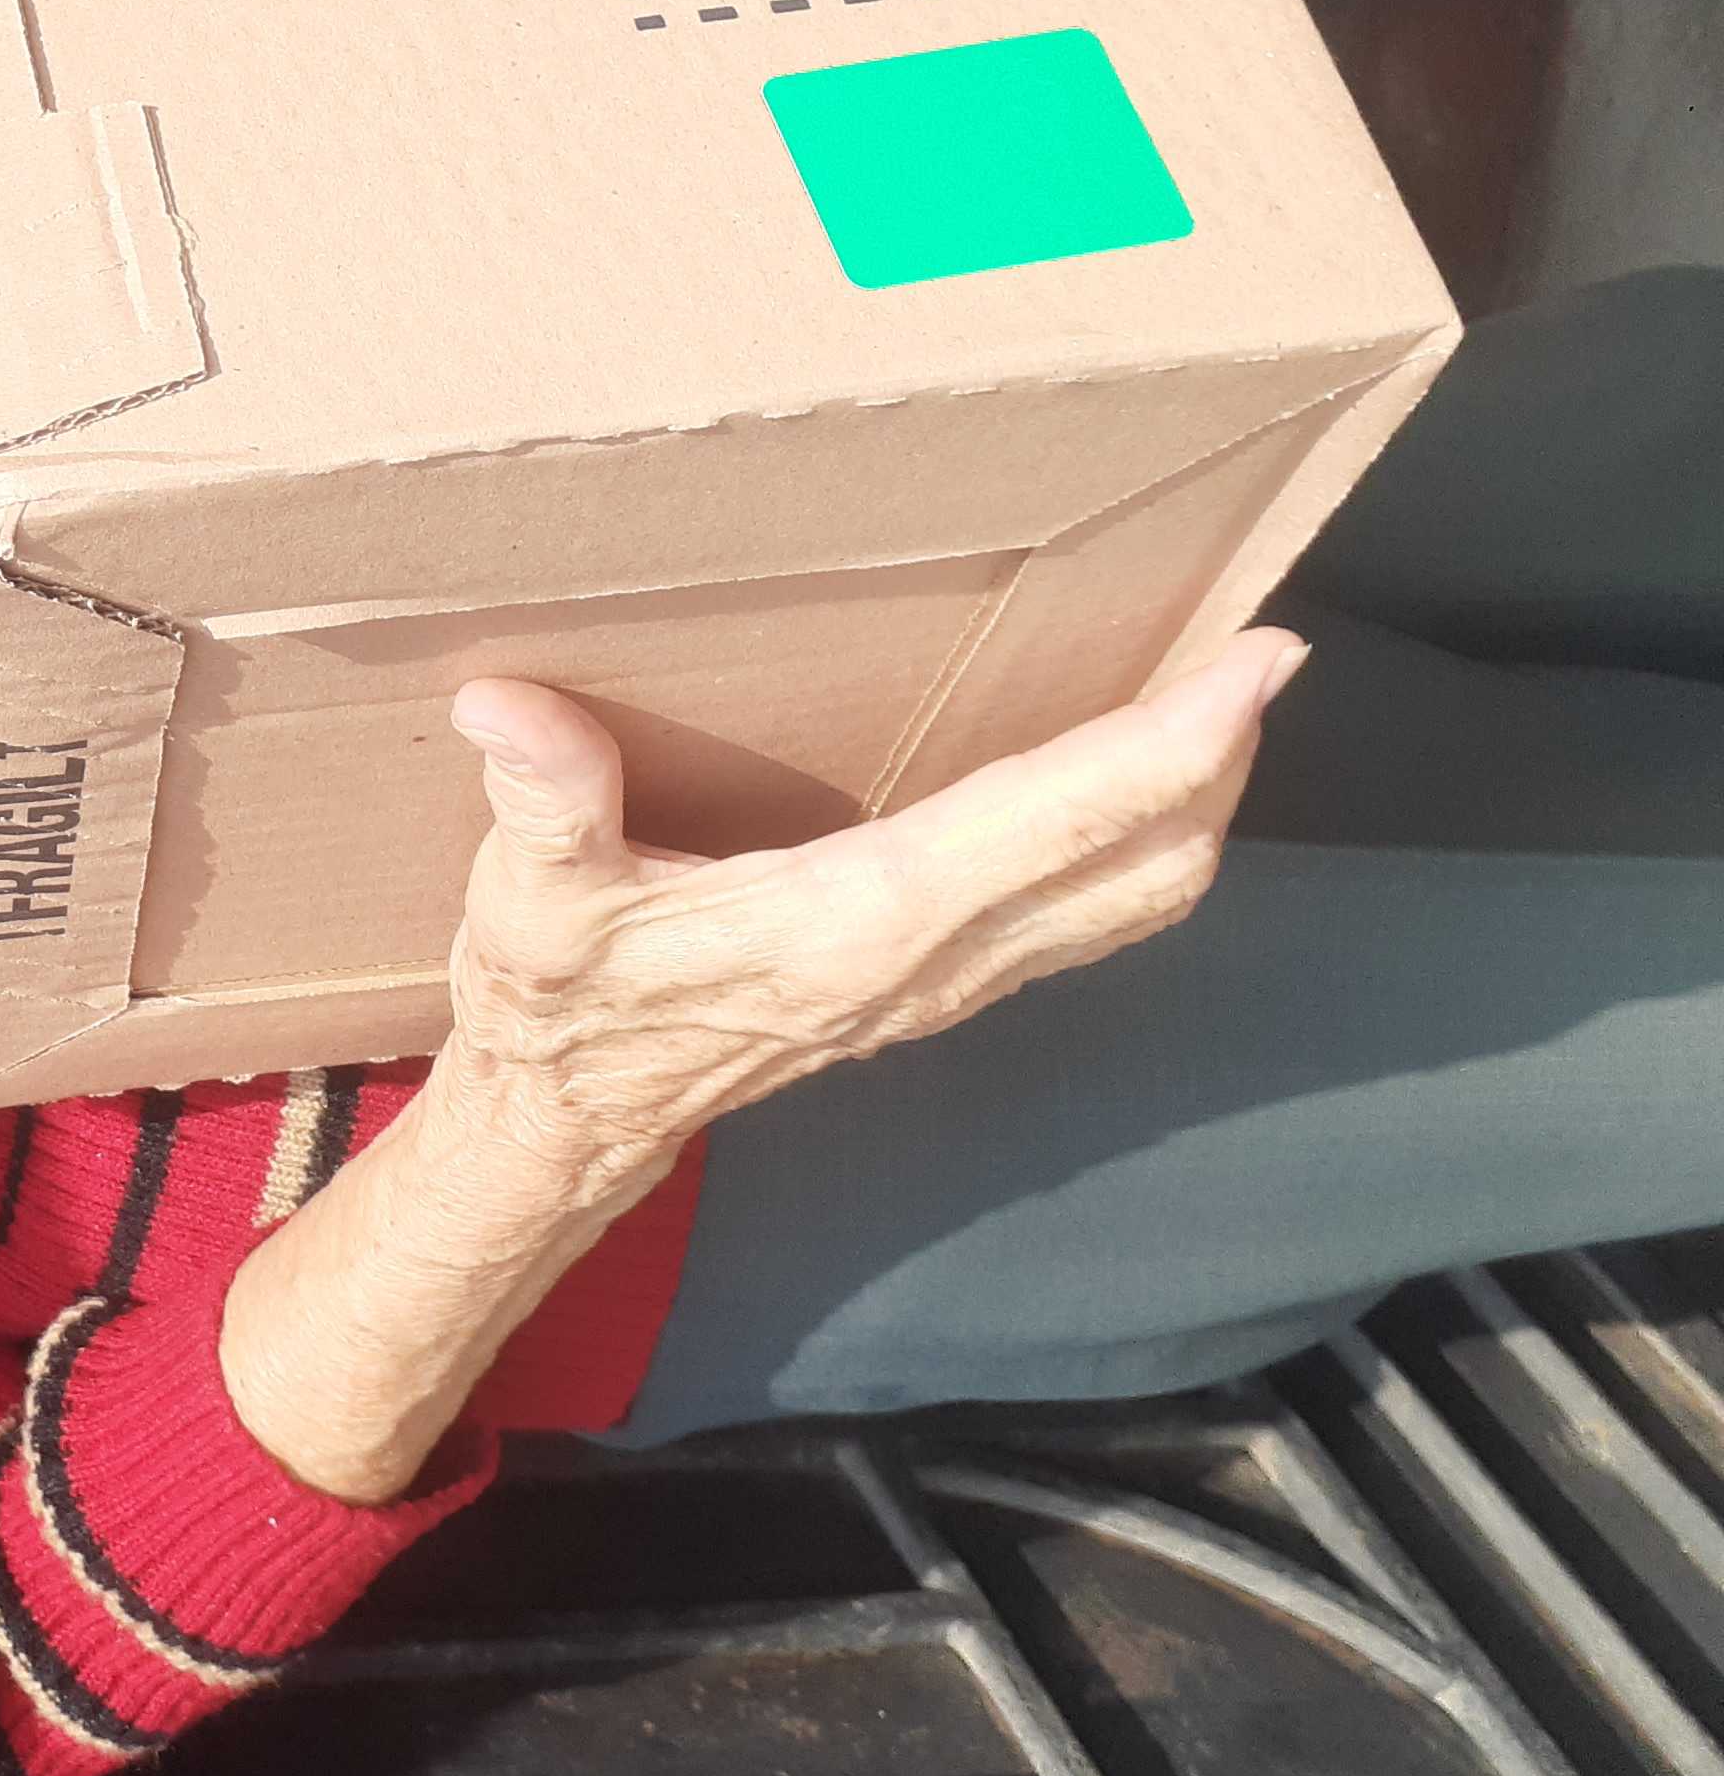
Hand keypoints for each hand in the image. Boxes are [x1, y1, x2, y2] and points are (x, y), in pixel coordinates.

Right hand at [428, 629, 1305, 1203]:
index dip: (1168, 746)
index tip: (1256, 664)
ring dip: (1192, 805)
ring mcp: (946, 984)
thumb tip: (507, 707)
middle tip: (1268, 653)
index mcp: (856, 922)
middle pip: (1142, 868)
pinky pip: (1085, 913)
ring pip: (1132, 899)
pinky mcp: (935, 986)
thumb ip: (541, 798)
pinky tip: (1126, 785)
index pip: (1055, 823)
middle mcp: (931, 959)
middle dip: (1220, 764)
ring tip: (1226, 704)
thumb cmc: (557, 1001)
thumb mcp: (528, 897)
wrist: (567, 1122)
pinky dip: (1136, 842)